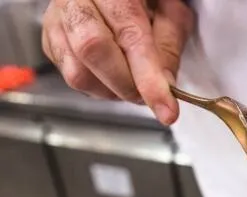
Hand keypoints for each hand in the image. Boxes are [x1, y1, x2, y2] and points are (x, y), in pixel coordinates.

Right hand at [41, 0, 193, 124]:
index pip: (130, 36)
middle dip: (127, 85)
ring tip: (132, 83)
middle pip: (93, 50)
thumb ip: (169, 45)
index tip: (165, 109)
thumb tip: (166, 87)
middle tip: (148, 96)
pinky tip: (112, 77)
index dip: (149, 79)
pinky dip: (97, 87)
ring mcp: (57, 20)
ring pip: (77, 72)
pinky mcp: (50, 40)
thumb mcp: (170, 11)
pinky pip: (70, 77)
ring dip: (111, 91)